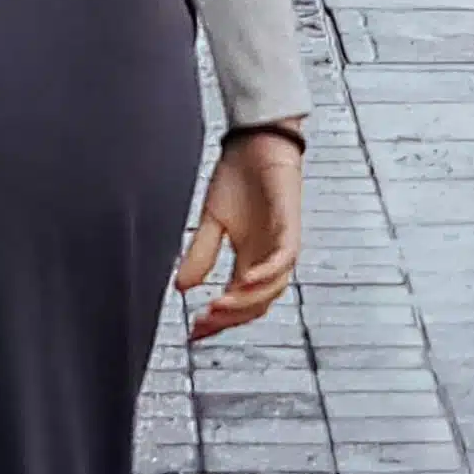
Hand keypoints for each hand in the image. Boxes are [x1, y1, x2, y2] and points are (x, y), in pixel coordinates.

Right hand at [176, 129, 301, 338]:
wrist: (256, 140)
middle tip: (203, 323)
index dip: (218, 322)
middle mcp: (268, 258)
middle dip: (230, 318)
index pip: (238, 303)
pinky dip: (267, 274)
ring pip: (272, 288)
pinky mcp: (290, 224)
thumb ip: (200, 253)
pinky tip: (245, 282)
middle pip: (256, 305)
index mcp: (251, 260)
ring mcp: (282, 243)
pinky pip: (285, 258)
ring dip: (247, 302)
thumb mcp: (211, 220)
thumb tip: (182, 288)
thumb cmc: (239, 177)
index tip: (194, 333)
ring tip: (219, 308)